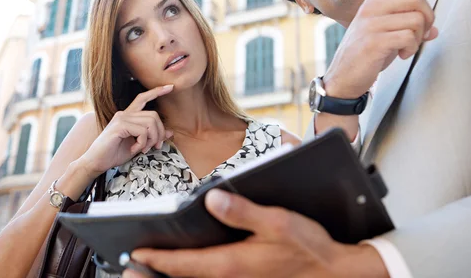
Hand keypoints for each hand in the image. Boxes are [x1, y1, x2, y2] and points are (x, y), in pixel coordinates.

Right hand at [79, 85, 173, 177]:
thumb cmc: (114, 154)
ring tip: (142, 150)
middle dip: (159, 133)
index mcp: (128, 116)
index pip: (143, 98)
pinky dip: (142, 143)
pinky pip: (142, 131)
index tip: (170, 87)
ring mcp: (121, 118)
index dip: (157, 92)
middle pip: (153, 115)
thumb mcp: (138, 145)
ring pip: (150, 123)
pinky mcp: (119, 126)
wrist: (96, 162)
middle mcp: (124, 114)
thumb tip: (170, 132)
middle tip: (155, 147)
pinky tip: (134, 150)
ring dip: (151, 140)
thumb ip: (152, 137)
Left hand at [124, 190, 388, 277]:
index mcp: (232, 263)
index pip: (184, 262)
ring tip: (155, 260)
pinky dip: (196, 271)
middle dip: (158, 268)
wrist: (335, 272)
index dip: (158, 257)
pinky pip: (213, 277)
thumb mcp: (277, 223)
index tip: (136, 253)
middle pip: (184, 275)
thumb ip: (242, 211)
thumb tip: (210, 200)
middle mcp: (230, 277)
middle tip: (134, 261)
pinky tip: (193, 261)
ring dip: (175, 271)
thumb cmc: (308, 247)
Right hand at [324, 0, 437, 98]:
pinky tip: (401, 55)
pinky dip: (411, 48)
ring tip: (406, 48)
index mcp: (372, 4)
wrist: (343, 78)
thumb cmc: (364, 57)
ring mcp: (371, 23)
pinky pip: (409, 36)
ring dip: (418, 38)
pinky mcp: (374, 40)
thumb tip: (433, 30)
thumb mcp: (386, 39)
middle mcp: (371, 8)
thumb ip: (408, 29)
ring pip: (416, 19)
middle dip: (427, 17)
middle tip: (421, 34)